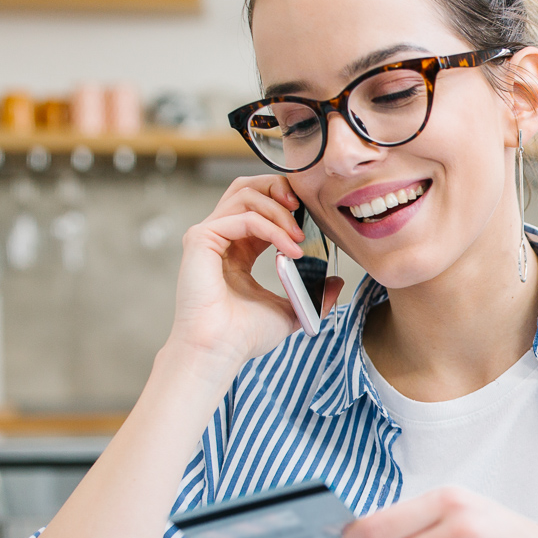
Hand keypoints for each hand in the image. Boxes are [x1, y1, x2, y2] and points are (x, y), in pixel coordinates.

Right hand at [166, 174, 345, 372]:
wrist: (220, 350)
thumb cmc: (246, 336)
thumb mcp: (291, 310)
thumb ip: (313, 294)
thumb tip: (336, 283)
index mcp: (238, 248)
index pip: (260, 204)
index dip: (287, 202)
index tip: (312, 218)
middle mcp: (220, 236)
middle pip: (247, 186)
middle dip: (279, 188)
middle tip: (303, 209)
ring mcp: (208, 236)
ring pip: (244, 194)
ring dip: (279, 211)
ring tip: (299, 238)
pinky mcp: (201, 240)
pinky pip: (242, 218)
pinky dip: (271, 228)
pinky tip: (290, 249)